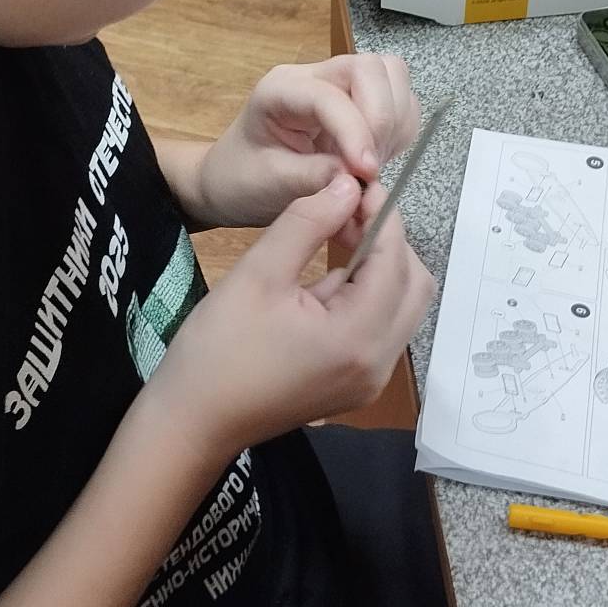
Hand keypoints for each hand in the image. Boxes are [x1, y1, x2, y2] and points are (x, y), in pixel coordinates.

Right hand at [145, 175, 434, 457]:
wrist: (193, 422)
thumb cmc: (218, 349)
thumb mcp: (258, 273)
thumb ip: (307, 223)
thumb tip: (345, 185)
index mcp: (357, 338)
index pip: (394, 261)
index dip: (383, 216)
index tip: (359, 184)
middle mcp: (378, 364)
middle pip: (414, 286)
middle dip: (390, 242)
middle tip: (348, 212)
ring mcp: (370, 381)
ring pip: (401, 307)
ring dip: (379, 268)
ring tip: (335, 237)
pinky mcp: (356, 386)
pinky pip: (380, 330)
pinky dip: (366, 296)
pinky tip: (326, 279)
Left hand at [189, 56, 420, 228]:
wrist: (232, 181)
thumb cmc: (242, 179)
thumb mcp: (271, 184)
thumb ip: (315, 177)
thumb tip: (357, 179)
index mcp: (281, 89)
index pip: (331, 95)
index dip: (356, 131)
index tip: (366, 172)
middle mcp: (313, 76)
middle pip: (370, 69)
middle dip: (382, 118)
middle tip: (369, 166)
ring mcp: (338, 84)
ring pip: (391, 75)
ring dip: (395, 121)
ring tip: (372, 163)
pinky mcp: (359, 101)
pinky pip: (398, 99)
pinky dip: (399, 128)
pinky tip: (378, 156)